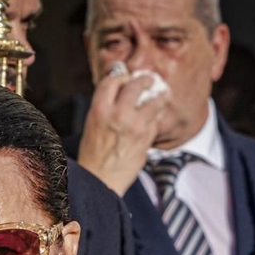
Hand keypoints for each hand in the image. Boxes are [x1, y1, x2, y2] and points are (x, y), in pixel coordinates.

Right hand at [77, 64, 169, 195]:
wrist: (100, 179)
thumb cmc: (94, 152)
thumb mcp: (93, 122)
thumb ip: (106, 103)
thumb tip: (121, 84)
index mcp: (100, 108)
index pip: (115, 79)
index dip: (122, 75)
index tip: (127, 77)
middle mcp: (118, 114)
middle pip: (138, 84)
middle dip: (146, 80)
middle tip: (150, 80)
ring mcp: (136, 126)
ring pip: (156, 100)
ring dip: (160, 96)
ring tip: (161, 95)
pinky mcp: (147, 138)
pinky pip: (157, 120)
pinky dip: (157, 117)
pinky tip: (154, 118)